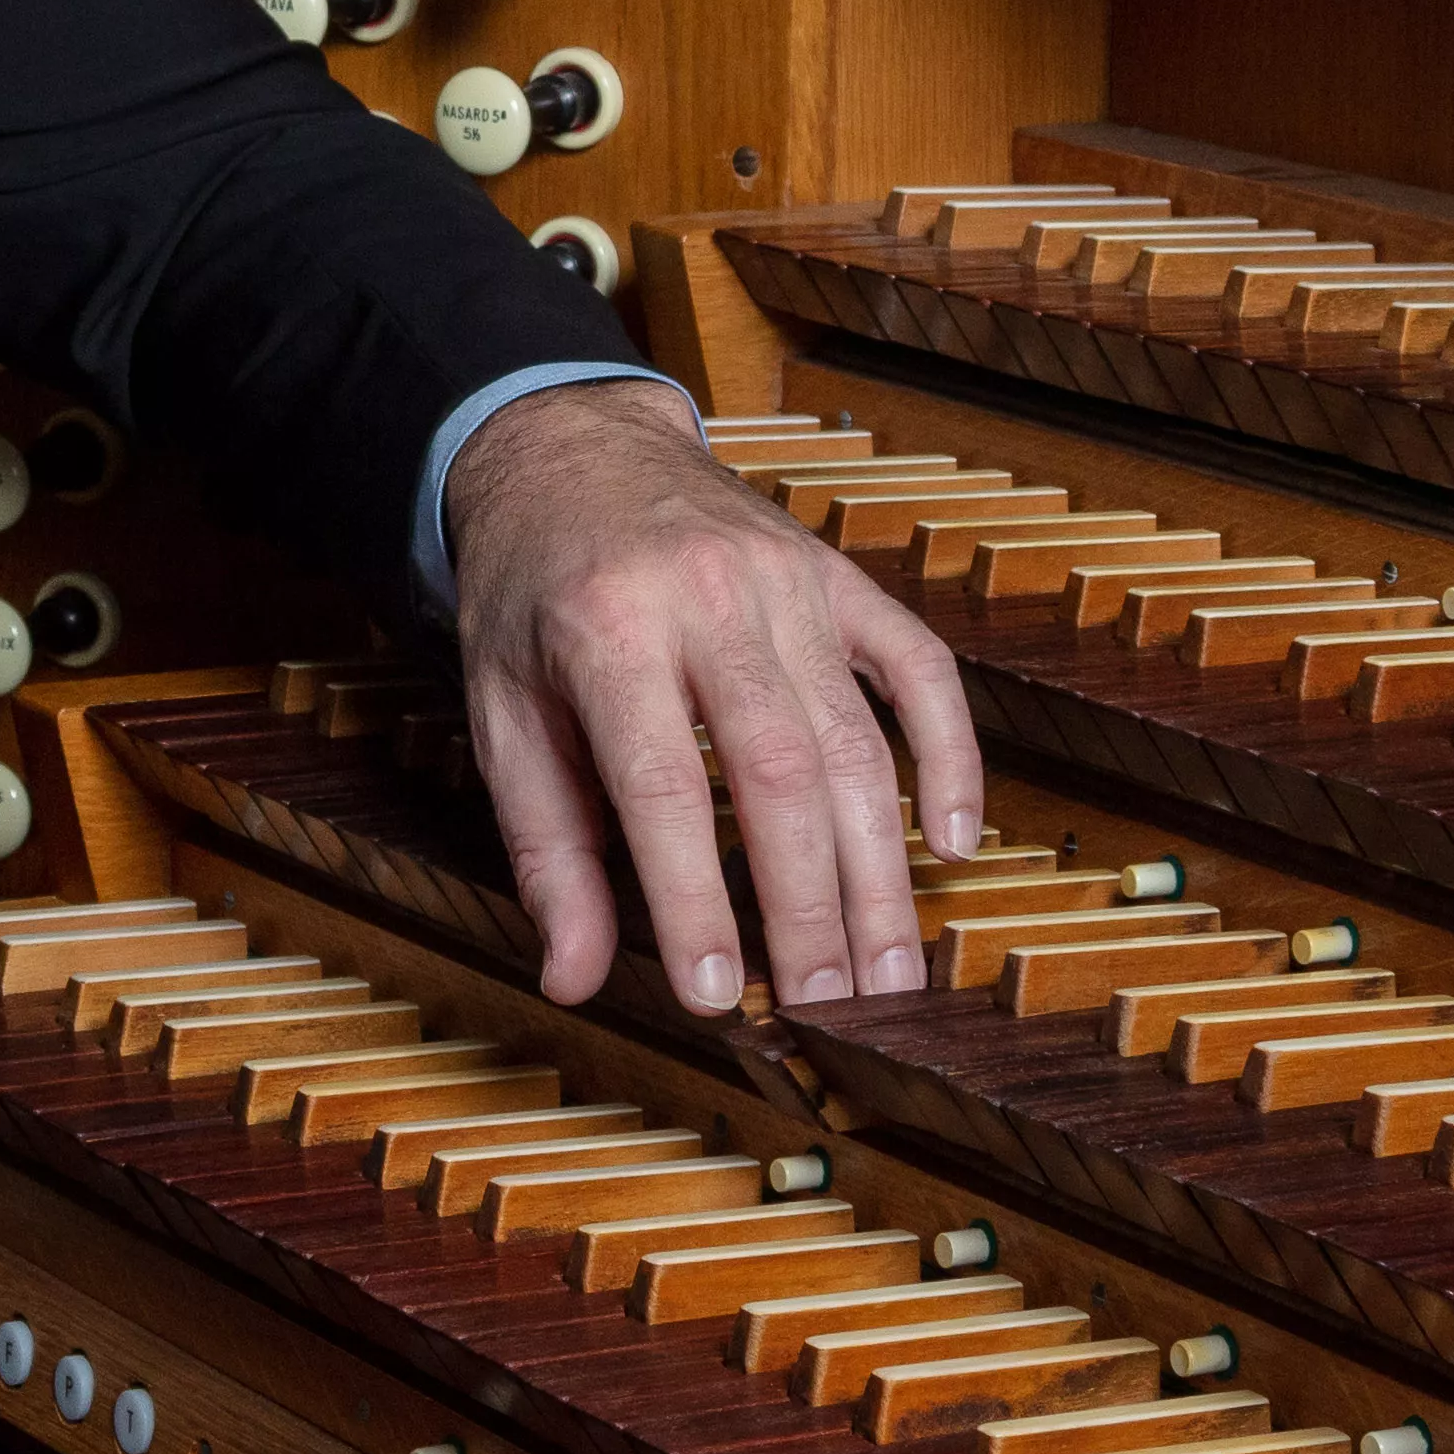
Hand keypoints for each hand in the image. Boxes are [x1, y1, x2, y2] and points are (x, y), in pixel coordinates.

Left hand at [442, 379, 984, 1017]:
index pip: (664, 786)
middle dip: (812, 903)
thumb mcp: (501, 711)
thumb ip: (545, 848)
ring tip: (888, 970)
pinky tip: (953, 843)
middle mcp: (708, 600)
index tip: (717, 995)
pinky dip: (949, 756)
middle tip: (831, 1005)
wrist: (571, 448)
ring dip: (881, 866)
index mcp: (605, 630)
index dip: (696, 898)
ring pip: (856, 737)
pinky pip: (918, 668)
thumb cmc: (529, 595)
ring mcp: (789, 582)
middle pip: (781, 771)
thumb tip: (572, 977)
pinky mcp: (840, 576)